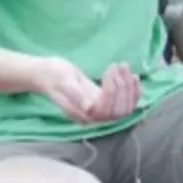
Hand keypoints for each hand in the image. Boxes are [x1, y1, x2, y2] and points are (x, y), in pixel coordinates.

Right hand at [27, 57, 141, 124]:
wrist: (48, 74)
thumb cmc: (54, 75)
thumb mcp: (64, 81)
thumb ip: (76, 95)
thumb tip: (90, 109)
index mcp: (82, 114)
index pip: (106, 110)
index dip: (114, 91)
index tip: (110, 68)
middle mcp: (93, 117)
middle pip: (119, 112)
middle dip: (124, 87)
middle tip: (119, 64)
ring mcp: (100, 112)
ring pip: (125, 109)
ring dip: (129, 87)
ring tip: (123, 65)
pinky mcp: (105, 104)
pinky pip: (126, 104)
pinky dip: (134, 92)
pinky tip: (134, 76)